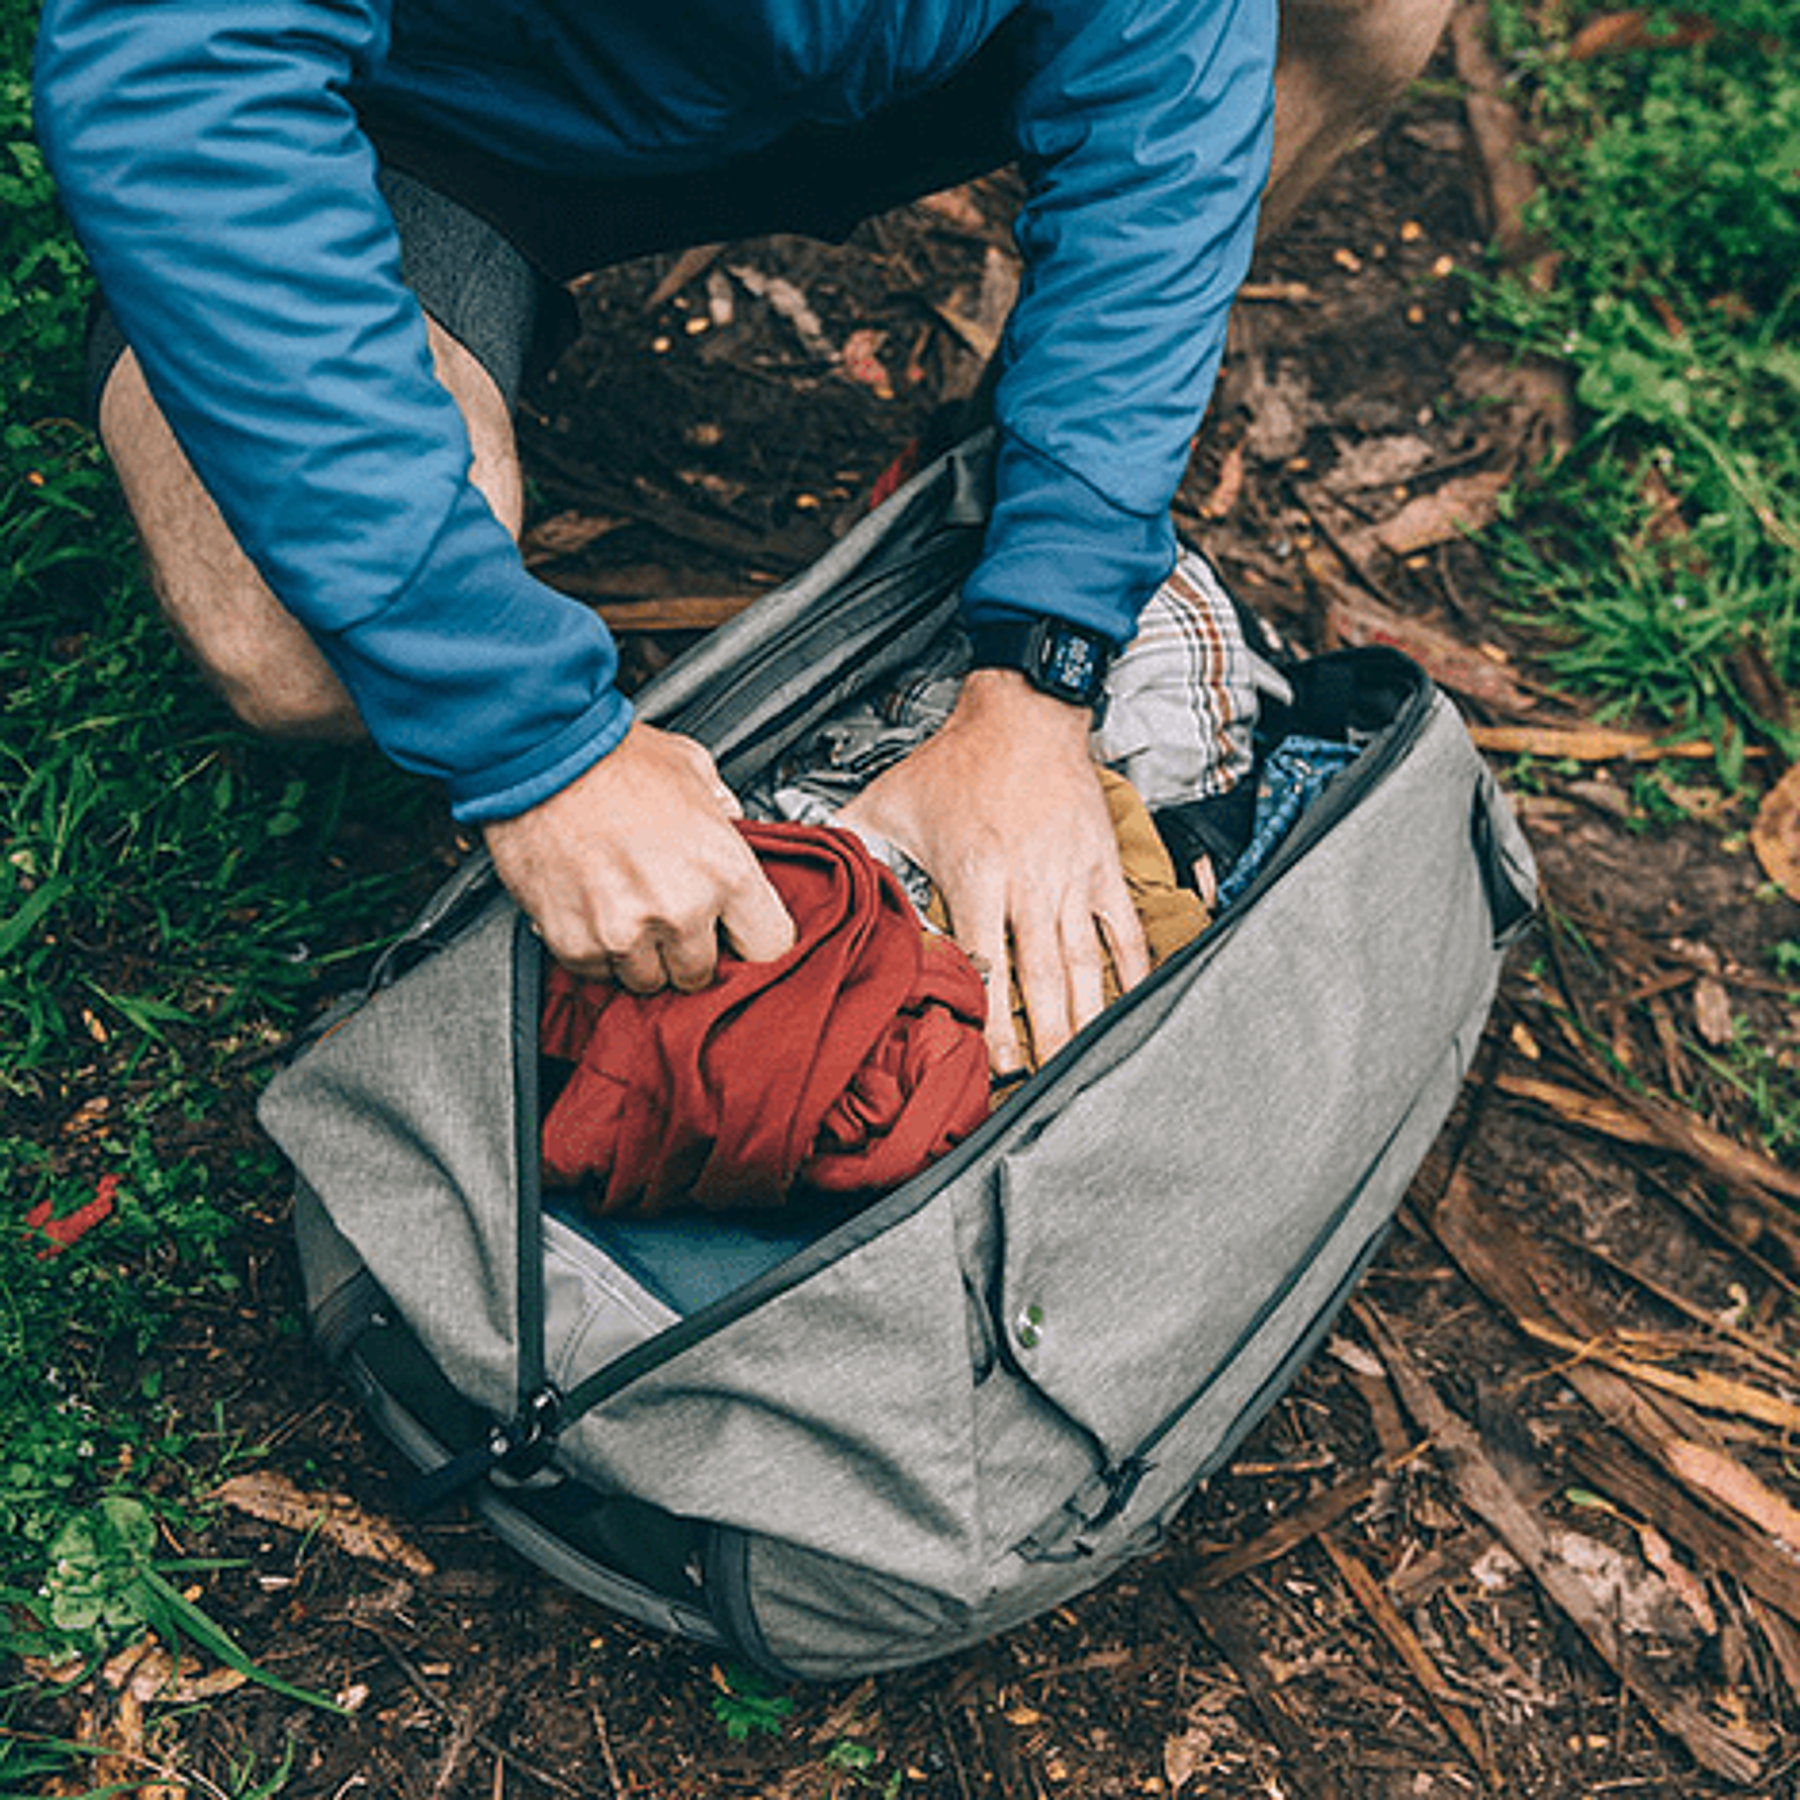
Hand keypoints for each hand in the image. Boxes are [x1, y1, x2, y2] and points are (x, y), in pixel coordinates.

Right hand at [483, 721, 794, 990]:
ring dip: (641, 954)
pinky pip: (598, 972)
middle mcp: (680, 909)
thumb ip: (723, 808)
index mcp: (724, 870)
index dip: (752, 940)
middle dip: (689, 949)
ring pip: (649, 981)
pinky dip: (596, 950)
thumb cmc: (610, 757)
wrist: (537, 755)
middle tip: (669, 912)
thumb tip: (733, 822)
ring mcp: (625, 932)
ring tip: (626, 907)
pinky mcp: (575, 943)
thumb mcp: (692, 768)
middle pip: (704, 974)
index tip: (739, 935)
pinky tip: (593, 909)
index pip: (769, 946)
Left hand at [841, 670, 1149, 1074]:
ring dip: (1086, 1018)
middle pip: (1040, 980)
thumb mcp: (889, 800)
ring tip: (1084, 1061)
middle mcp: (1027, 885)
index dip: (989, 1019)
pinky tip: (1134, 1002)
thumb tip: (807, 867)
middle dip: (1043, 1039)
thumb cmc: (957, 760)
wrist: (1024, 713)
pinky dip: (1133, 968)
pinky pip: (1122, 929)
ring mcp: (1070, 879)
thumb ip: (848, 839)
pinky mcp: (1101, 868)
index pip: (984, 965)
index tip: (989, 1063)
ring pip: (1084, 965)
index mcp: (975, 877)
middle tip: (1042, 1085)